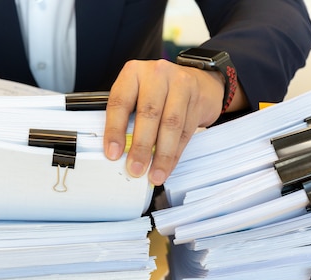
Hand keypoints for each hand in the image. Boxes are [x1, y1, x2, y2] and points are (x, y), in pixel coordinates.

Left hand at [103, 59, 225, 185]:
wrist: (196, 80)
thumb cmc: (158, 91)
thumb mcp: (136, 95)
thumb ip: (127, 118)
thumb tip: (118, 153)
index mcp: (133, 72)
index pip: (120, 103)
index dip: (115, 130)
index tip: (113, 154)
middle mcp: (157, 74)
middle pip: (148, 114)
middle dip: (141, 146)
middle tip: (135, 168)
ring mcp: (180, 83)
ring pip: (170, 124)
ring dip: (162, 155)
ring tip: (154, 174)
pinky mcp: (197, 98)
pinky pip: (185, 131)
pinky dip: (175, 153)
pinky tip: (168, 166)